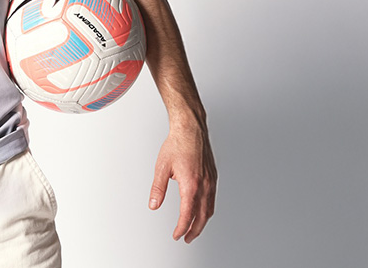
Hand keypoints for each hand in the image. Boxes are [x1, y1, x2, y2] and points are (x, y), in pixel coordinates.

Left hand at [148, 121, 216, 242]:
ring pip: (209, 209)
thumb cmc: (177, 145)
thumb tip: (153, 205)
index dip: (181, 228)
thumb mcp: (162, 168)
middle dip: (193, 231)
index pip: (187, 214)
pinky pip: (212, 199)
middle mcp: (204, 186)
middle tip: (186, 238)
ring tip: (193, 229)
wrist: (191, 130)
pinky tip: (201, 210)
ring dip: (202, 222)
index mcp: (191, 185)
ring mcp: (211, 182)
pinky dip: (207, 210)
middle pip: (201, 217)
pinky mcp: (213, 177)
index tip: (176, 235)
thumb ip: (158, 188)